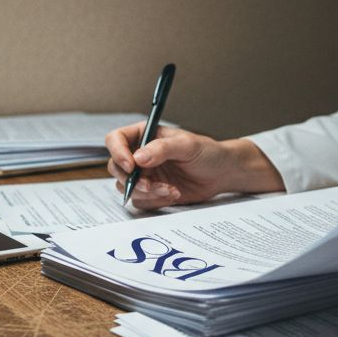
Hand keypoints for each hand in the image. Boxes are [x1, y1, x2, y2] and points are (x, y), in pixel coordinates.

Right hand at [105, 124, 283, 209]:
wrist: (222, 174)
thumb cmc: (208, 152)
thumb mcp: (187, 145)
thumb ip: (162, 148)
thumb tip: (138, 158)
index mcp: (145, 135)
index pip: (115, 139)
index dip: (117, 152)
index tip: (130, 164)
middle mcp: (140, 155)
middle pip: (116, 168)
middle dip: (132, 180)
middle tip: (150, 184)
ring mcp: (145, 174)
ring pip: (127, 187)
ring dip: (147, 192)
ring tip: (171, 189)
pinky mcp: (151, 192)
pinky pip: (141, 201)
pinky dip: (155, 201)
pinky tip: (173, 194)